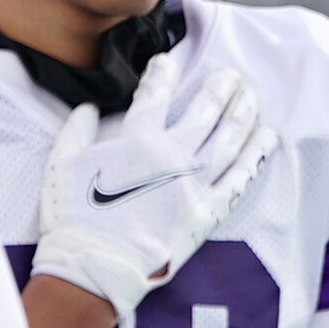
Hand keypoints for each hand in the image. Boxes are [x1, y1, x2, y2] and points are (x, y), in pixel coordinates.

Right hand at [30, 52, 275, 316]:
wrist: (94, 266)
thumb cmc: (72, 217)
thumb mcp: (61, 166)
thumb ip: (76, 132)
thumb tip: (87, 108)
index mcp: (135, 140)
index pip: (155, 96)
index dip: (163, 75)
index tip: (169, 61)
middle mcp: (171, 155)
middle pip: (204, 111)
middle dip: (218, 87)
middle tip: (229, 73)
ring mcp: (194, 183)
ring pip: (228, 137)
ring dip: (242, 112)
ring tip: (251, 95)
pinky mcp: (207, 211)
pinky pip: (239, 177)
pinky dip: (256, 155)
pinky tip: (267, 136)